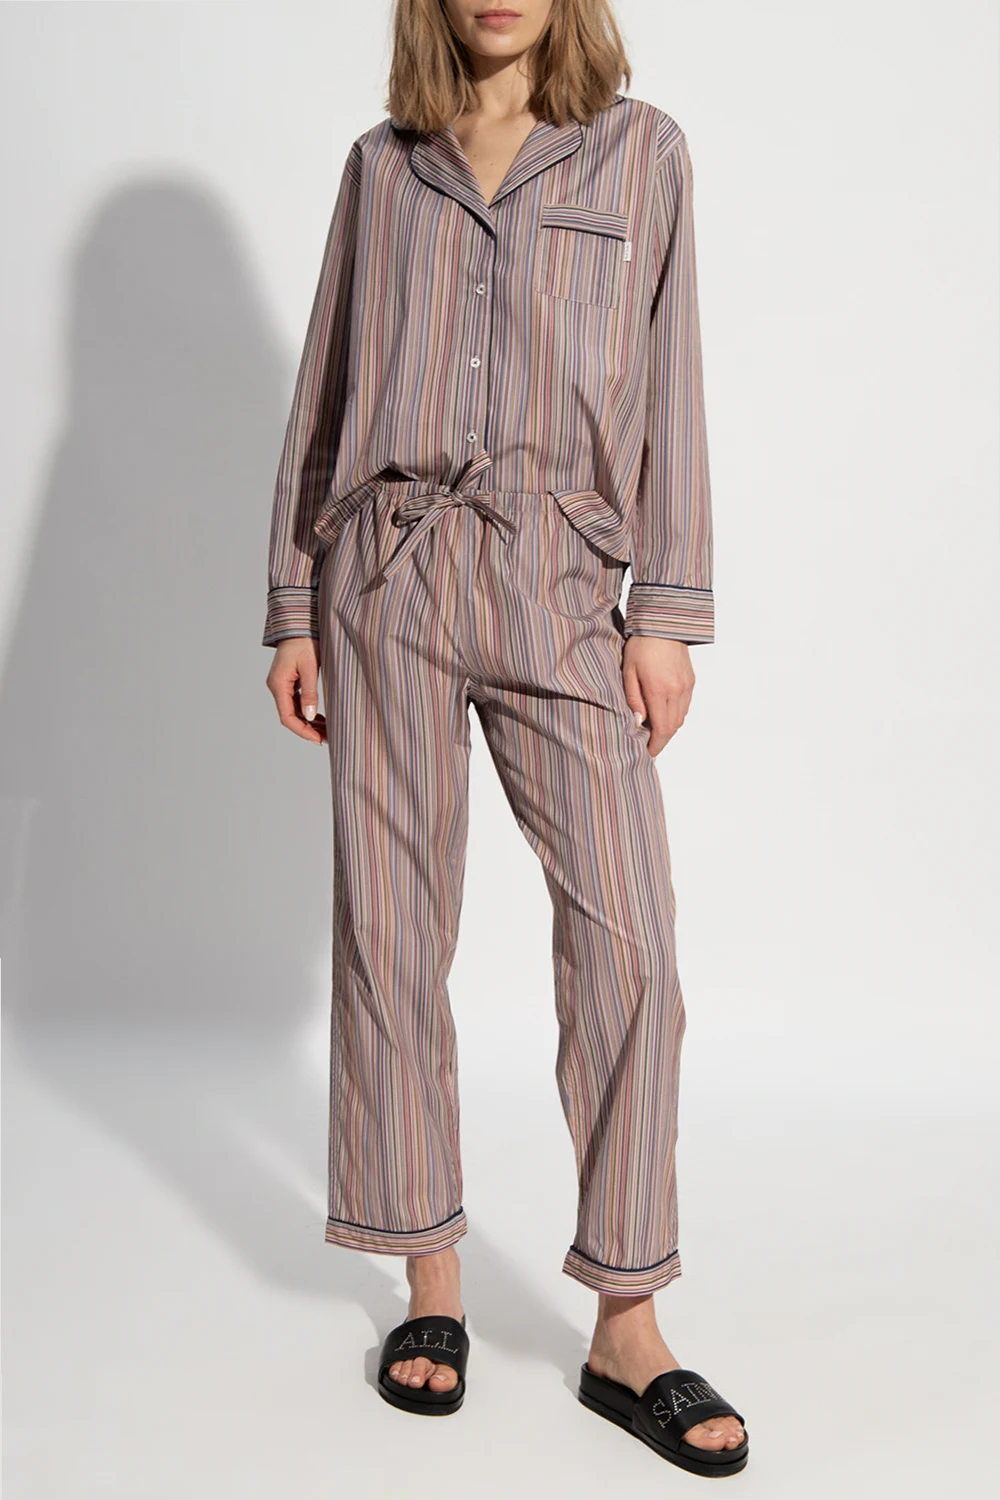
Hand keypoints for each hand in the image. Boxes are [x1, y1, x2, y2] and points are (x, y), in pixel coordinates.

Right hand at [266, 637, 326, 744]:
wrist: (299, 624)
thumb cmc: (304, 641)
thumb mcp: (310, 667)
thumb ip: (310, 692)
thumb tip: (309, 716)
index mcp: (278, 684)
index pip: (287, 717)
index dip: (302, 730)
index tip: (317, 739)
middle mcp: (277, 686)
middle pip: (290, 716)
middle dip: (308, 729)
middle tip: (327, 738)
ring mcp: (282, 684)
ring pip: (294, 710)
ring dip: (309, 722)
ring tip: (327, 731)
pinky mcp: (289, 681)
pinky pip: (297, 702)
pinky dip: (308, 711)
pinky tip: (320, 718)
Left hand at [622, 635, 694, 756]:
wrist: (664, 625)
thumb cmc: (641, 646)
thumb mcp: (629, 673)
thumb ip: (633, 699)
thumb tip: (639, 723)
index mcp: (659, 691)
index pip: (662, 729)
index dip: (655, 745)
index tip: (647, 753)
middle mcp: (677, 691)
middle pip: (673, 727)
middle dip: (661, 739)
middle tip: (647, 743)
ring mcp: (686, 686)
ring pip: (680, 718)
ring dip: (668, 727)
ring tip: (653, 727)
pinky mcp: (691, 681)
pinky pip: (685, 705)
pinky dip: (675, 714)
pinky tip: (663, 710)